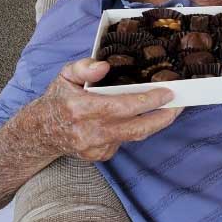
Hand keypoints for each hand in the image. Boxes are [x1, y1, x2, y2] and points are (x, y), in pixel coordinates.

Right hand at [39, 57, 182, 161]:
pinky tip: (138, 118)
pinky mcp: (100, 156)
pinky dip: (133, 128)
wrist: (41, 133)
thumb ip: (84, 68)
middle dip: (162, 118)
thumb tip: (104, 66)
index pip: (122, 106)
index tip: (168, 92)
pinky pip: (124, 140)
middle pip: (136, 128)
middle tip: (180, 106)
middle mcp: (89, 131)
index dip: (148, 101)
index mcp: (81, 108)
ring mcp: (95, 147)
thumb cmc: (57, 100)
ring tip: (170, 110)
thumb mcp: (65, 76)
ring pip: (133, 136)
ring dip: (154, 123)